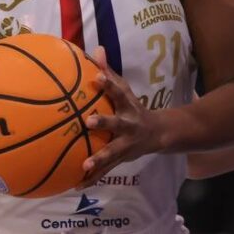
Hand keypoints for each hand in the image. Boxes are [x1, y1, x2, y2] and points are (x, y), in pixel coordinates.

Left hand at [79, 47, 164, 187]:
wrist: (158, 134)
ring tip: (85, 164)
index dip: (108, 84)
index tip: (96, 76)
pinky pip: (106, 170)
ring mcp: (126, 144)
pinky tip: (75, 184)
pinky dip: (92, 178)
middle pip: (117, 123)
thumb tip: (96, 49)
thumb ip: (109, 72)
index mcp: (127, 106)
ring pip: (113, 151)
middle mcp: (128, 125)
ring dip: (99, 158)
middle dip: (104, 122)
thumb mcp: (125, 90)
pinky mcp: (122, 159)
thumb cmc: (133, 108)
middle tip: (88, 121)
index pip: (118, 92)